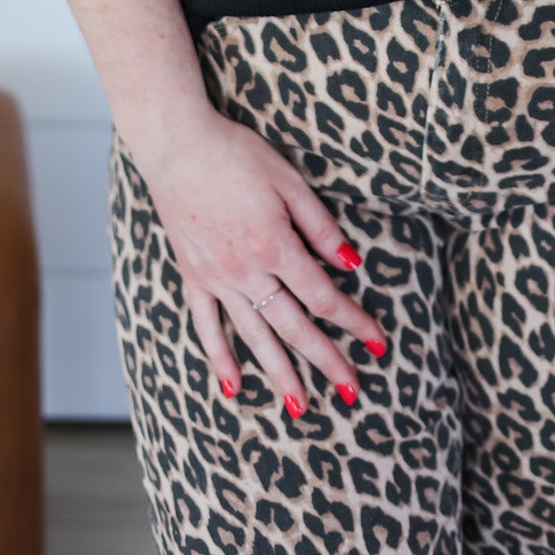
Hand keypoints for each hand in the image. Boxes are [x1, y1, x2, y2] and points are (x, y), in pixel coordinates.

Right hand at [132, 104, 388, 414]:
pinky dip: (220, 358)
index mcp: (276, 246)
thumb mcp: (290, 181)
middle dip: (326, 361)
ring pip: (254, 336)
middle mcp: (247, 272)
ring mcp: (217, 279)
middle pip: (294, 327)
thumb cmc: (237, 155)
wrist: (177, 145)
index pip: (324, 297)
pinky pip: (207, 326)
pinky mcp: (193, 276)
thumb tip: (352, 264)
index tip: (377, 344)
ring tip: (300, 408)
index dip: (354, 322)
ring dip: (279, 374)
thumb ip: (321, 227)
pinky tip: (235, 386)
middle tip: (352, 393)